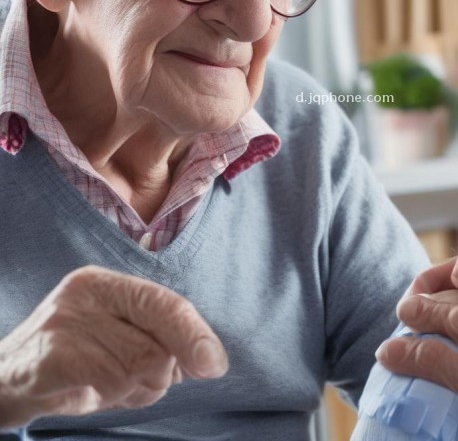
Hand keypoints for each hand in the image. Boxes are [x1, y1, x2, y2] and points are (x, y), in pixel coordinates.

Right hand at [0, 266, 227, 429]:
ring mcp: (65, 322)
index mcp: (108, 283)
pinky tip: (88, 394)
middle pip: (157, 342)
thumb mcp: (120, 339)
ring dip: (134, 391)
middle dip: (159, 374)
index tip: (213, 365)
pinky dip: (110, 398)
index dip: (194, 335)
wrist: (3, 382)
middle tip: (136, 381)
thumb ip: (161, 340)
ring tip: (106, 386)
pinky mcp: (50, 356)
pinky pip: (108, 382)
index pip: (165, 303)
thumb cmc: (75, 359)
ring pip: (137, 367)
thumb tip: (206, 359)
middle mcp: (87, 292)